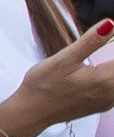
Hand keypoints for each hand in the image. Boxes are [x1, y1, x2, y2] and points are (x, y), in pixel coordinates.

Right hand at [2, 21, 113, 136]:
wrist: (31, 112)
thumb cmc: (43, 85)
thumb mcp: (64, 58)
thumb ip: (91, 41)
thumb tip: (110, 23)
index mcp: (105, 80)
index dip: (112, 45)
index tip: (108, 37)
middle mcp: (111, 94)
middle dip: (110, 59)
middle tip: (104, 45)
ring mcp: (106, 102)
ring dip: (109, 69)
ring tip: (95, 60)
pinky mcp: (100, 106)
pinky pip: (112, 90)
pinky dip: (108, 79)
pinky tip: (95, 73)